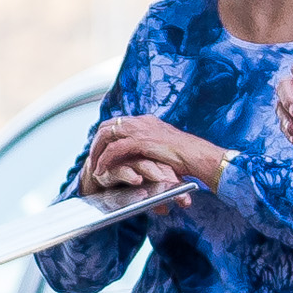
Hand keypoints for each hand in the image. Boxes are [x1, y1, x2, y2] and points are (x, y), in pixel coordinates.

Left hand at [80, 115, 225, 194]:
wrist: (200, 156)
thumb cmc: (187, 157)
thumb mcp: (163, 148)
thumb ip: (149, 147)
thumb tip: (139, 156)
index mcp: (147, 121)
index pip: (118, 122)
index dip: (105, 135)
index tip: (99, 150)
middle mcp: (141, 121)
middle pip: (107, 126)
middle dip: (96, 142)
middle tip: (92, 158)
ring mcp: (140, 129)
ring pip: (106, 135)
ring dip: (96, 151)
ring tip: (93, 166)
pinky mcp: (141, 141)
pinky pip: (114, 149)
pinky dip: (104, 160)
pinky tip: (100, 171)